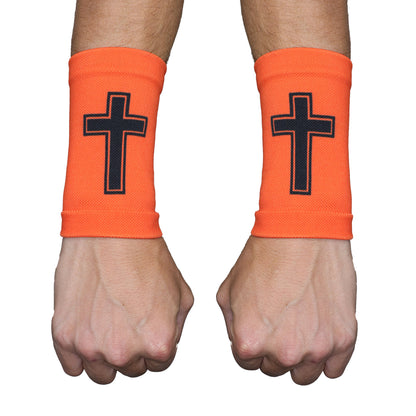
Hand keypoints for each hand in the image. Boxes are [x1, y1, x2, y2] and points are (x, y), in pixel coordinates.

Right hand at [52, 237, 193, 383]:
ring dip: (108, 357)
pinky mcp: (64, 335)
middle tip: (129, 318)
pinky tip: (90, 332)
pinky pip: (73, 367)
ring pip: (102, 374)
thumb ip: (177, 328)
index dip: (156, 343)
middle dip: (134, 348)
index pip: (160, 364)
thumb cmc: (146, 256)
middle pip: (132, 369)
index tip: (148, 324)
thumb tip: (164, 345)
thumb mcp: (181, 293)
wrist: (111, 230)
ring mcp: (90, 345)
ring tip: (109, 325)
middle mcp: (123, 351)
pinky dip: (81, 355)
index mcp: (157, 342)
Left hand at [216, 237, 356, 384]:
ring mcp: (317, 347)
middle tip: (280, 318)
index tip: (261, 322)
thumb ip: (232, 327)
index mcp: (250, 341)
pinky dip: (326, 357)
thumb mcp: (228, 291)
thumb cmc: (265, 256)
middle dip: (273, 348)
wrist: (301, 231)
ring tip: (299, 326)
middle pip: (275, 369)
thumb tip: (243, 345)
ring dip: (299, 357)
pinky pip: (333, 369)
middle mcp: (284, 351)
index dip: (252, 341)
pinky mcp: (344, 338)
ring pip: (303, 375)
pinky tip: (318, 333)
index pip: (247, 362)